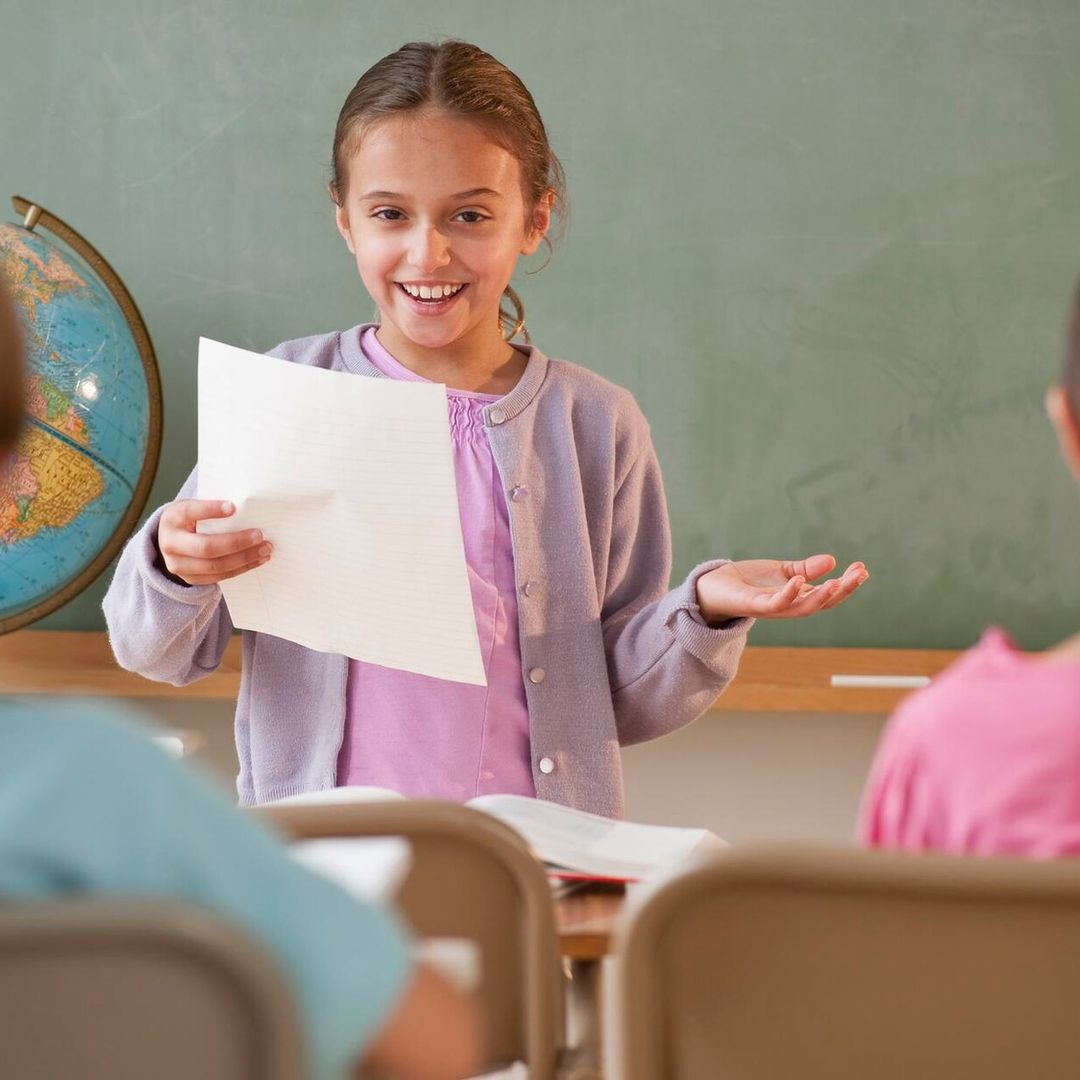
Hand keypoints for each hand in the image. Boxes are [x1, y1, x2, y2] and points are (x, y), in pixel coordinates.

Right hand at [157, 499, 270, 585]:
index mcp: (172, 519)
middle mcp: (170, 544)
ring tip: (265, 549)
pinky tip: (258, 560)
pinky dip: (242, 568)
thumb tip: (246, 508)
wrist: (171, 540)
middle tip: (259, 535)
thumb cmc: (190, 519)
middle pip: (206, 547)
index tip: (233, 507)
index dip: (210, 510)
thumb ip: (212, 508)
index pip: (189, 512)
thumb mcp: (194, 507)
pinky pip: (220, 576)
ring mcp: (178, 565)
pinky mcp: (191, 578)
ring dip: (245, 558)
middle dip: (236, 542)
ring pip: (215, 566)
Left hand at [695, 554, 867, 622]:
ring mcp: (773, 608)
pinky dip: (788, 594)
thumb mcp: (782, 571)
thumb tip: (832, 561)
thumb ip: (806, 569)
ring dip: (822, 597)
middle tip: (860, 574)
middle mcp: (789, 606)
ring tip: (838, 582)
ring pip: (803, 608)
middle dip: (843, 590)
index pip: (828, 594)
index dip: (847, 584)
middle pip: (822, 603)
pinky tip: (799, 580)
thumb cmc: (748, 581)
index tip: (863, 569)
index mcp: (797, 597)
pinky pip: (775, 603)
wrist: (714, 587)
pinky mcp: (755, 605)